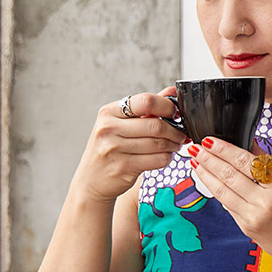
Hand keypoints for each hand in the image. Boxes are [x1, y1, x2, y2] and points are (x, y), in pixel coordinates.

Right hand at [71, 86, 186, 203]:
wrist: (90, 180)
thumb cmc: (109, 148)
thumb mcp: (120, 123)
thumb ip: (146, 107)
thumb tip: (172, 91)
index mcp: (109, 112)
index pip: (146, 101)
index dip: (167, 106)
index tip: (175, 114)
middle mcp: (108, 128)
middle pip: (156, 125)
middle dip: (175, 130)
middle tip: (181, 134)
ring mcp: (114, 149)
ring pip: (159, 144)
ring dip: (173, 145)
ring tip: (174, 145)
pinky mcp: (123, 167)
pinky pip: (157, 160)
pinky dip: (167, 158)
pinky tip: (164, 156)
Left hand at [188, 137, 271, 271]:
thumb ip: (269, 167)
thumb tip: (251, 148)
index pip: (246, 161)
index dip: (224, 150)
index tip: (211, 141)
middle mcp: (266, 200)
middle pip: (230, 174)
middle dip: (209, 159)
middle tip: (195, 148)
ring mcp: (254, 215)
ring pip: (223, 190)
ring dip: (206, 175)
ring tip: (196, 163)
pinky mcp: (247, 228)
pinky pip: (228, 206)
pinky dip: (218, 192)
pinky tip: (210, 183)